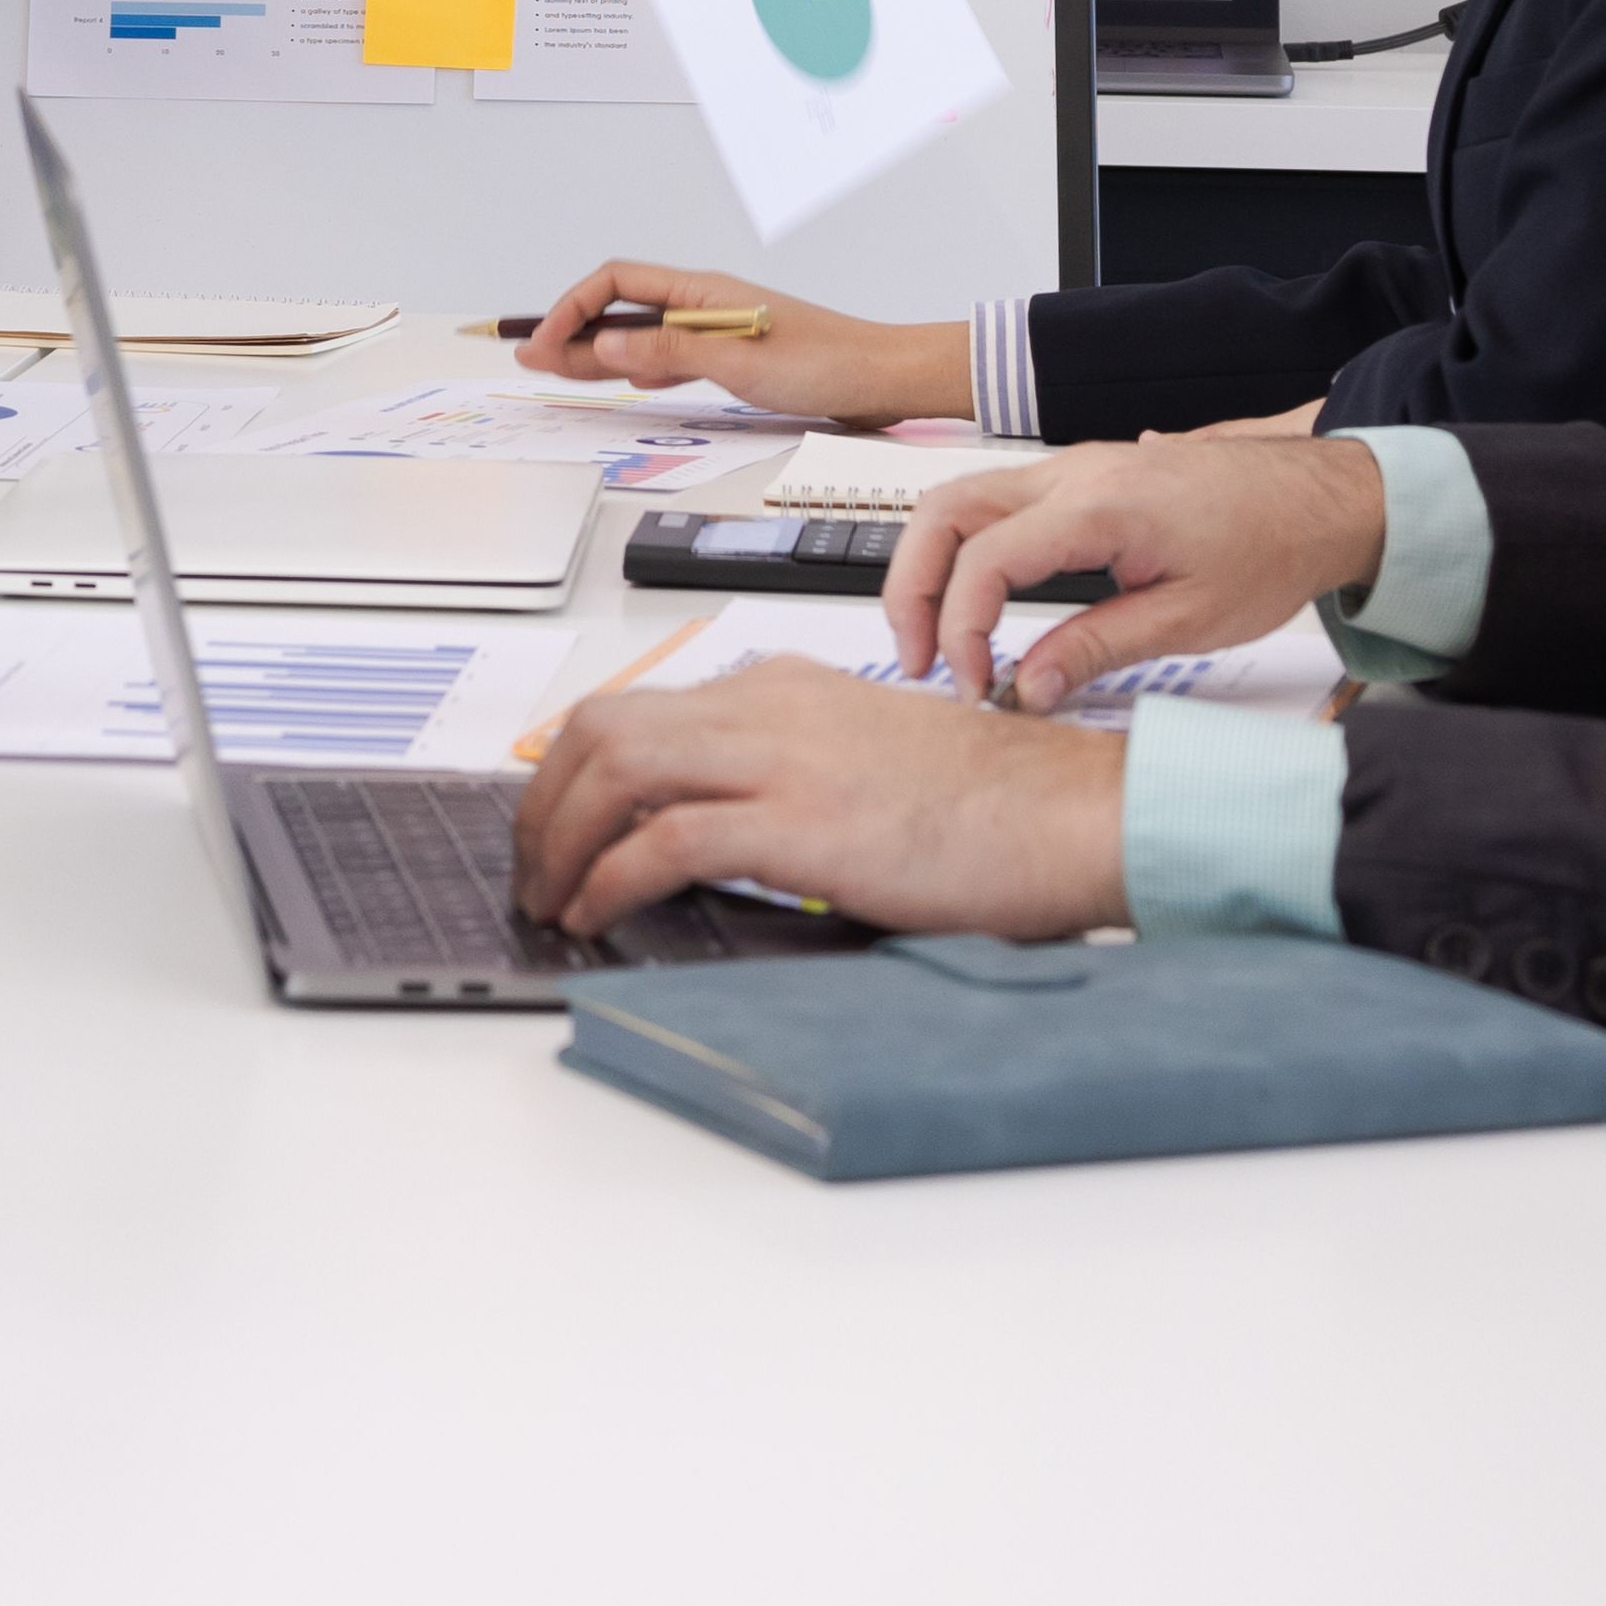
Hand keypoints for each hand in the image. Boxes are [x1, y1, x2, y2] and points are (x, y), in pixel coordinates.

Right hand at [508, 259, 964, 422]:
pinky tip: (620, 380)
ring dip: (597, 351)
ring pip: (640, 335)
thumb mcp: (739, 362)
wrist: (884, 378)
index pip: (616, 285)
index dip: (571, 310)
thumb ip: (668, 353)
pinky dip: (635, 367)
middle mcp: (704, 304)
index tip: (543, 344)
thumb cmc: (827, 364)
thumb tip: (606, 345)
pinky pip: (667, 357)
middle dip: (571, 330)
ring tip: (556, 370)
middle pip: (621, 310)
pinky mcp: (732, 358)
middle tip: (528, 358)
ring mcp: (716, 330)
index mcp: (702, 292)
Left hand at [509, 660, 1128, 940]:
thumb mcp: (872, 762)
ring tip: (550, 900)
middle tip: (531, 867)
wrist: (1074, 812)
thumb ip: (794, 777)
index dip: (573, 769)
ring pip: (614, 768)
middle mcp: (770, 707)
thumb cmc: (995, 805)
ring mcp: (782, 758)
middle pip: (601, 726)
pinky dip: (610, 880)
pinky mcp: (801, 821)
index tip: (554, 821)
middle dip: (542, 800)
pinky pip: (664, 839)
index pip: (640, 707)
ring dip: (559, 840)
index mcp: (786, 690)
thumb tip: (720, 837)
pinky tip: (599, 915)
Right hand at [885, 435, 1392, 701]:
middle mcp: (1073, 473)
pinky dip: (968, 548)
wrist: (1322, 497)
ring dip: (933, 565)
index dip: (964, 629)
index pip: (986, 560)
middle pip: (944, 512)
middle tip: (920, 658)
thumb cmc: (1271, 549)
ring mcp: (1074, 468)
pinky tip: (980, 600)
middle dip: (912, 587)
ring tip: (940, 637)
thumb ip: (1096, 649)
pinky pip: (998, 501)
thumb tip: (1028, 688)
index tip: (976, 684)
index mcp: (1098, 507)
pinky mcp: (1083, 478)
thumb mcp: (1188, 620)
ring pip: (962, 499)